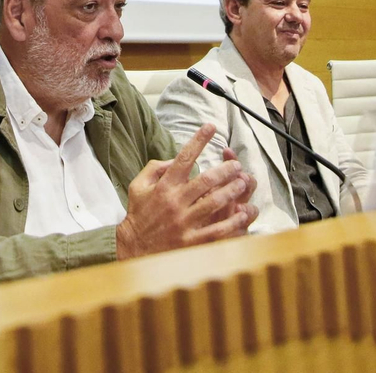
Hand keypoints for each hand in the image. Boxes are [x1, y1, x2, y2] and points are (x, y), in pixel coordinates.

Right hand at [115, 124, 257, 258]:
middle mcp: (175, 202)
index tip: (211, 127)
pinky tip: (242, 213)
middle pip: (205, 180)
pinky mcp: (191, 241)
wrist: (133, 248)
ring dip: (231, 191)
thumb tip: (175, 158)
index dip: (199, 140)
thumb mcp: (138, 185)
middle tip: (236, 165)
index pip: (184, 157)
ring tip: (243, 183)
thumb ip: (155, 168)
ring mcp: (184, 222)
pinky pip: (216, 230)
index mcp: (164, 186)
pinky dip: (231, 222)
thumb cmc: (138, 214)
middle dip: (225, 170)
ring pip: (214, 203)